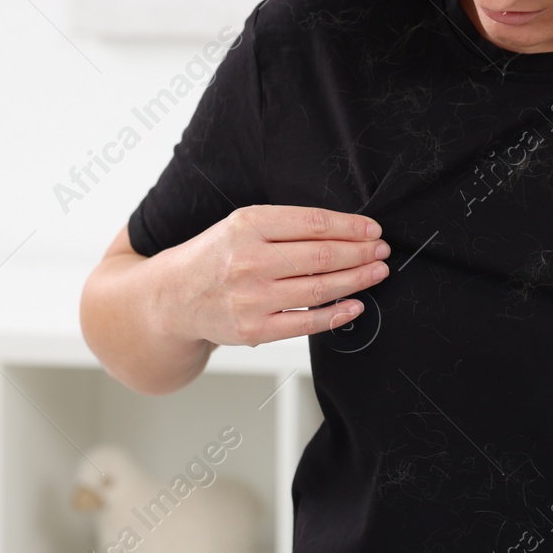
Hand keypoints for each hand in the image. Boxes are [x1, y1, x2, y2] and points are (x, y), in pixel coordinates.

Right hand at [160, 204, 389, 347]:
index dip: (350, 226)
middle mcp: (248, 261)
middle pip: (322, 255)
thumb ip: (285, 226)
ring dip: (357, 280)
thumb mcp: (240, 226)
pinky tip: (355, 306)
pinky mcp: (253, 329)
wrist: (171, 298)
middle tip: (380, 251)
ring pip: (319, 288)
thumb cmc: (214, 257)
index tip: (372, 229)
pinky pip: (306, 323)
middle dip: (360, 252)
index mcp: (247, 226)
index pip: (313, 223)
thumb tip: (344, 230)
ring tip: (376, 272)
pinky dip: (337, 315)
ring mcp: (251, 298)